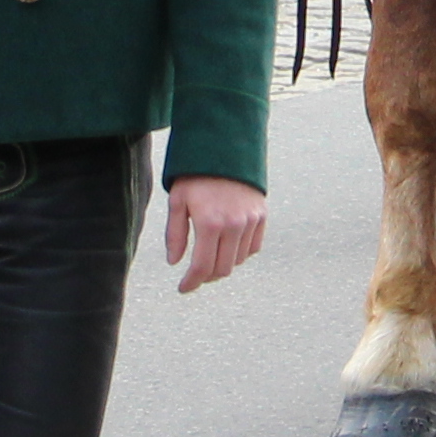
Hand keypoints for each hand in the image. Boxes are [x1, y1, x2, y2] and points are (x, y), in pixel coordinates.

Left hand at [162, 175, 268, 293]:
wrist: (225, 148)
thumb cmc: (195, 174)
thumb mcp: (178, 201)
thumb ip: (175, 234)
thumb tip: (174, 262)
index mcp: (209, 223)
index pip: (202, 267)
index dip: (191, 283)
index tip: (183, 288)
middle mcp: (233, 225)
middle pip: (222, 269)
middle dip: (206, 277)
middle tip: (195, 274)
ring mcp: (250, 220)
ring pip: (238, 260)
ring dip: (223, 265)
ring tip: (210, 257)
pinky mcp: (261, 215)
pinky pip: (253, 247)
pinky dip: (241, 253)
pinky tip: (228, 247)